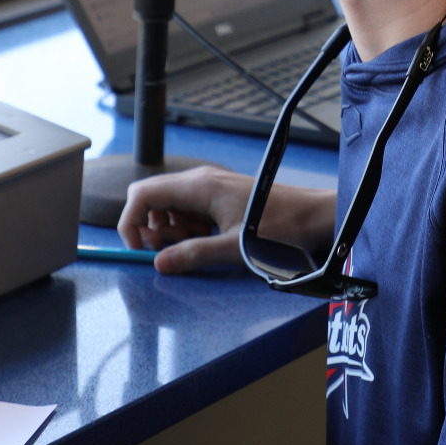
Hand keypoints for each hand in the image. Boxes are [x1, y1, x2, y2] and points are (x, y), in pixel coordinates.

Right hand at [117, 165, 334, 274]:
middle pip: (151, 199)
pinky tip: (209, 240)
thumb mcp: (233, 248)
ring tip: (196, 247)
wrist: (314, 216)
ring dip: (171, 230)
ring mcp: (209, 187)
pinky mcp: (219, 196)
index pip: (141, 194)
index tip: (138, 250)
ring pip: (170, 207)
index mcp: (198, 186)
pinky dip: (188, 228)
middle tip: (168, 251)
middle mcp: (199, 180)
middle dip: (150, 228)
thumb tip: (158, 263)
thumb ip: (193, 255)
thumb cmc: (280, 228)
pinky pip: (189, 211)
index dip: (130, 221)